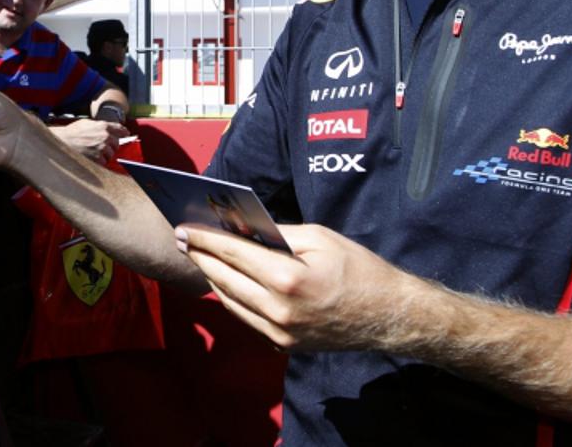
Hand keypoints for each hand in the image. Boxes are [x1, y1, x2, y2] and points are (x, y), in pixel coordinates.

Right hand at [51, 118, 127, 161]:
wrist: (62, 141)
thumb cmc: (71, 132)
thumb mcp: (86, 123)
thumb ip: (99, 125)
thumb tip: (107, 128)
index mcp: (103, 126)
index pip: (120, 129)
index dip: (123, 132)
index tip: (126, 134)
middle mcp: (105, 136)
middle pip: (116, 144)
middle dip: (111, 146)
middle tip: (101, 147)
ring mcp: (102, 147)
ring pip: (110, 154)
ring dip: (104, 155)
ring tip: (93, 153)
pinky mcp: (98, 158)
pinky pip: (104, 162)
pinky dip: (99, 162)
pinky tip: (91, 158)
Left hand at [175, 222, 422, 352]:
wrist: (387, 315)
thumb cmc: (358, 269)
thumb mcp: (320, 237)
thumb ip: (278, 233)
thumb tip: (242, 227)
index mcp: (287, 279)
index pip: (233, 254)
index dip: (205, 239)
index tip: (184, 228)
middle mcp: (278, 310)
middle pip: (224, 279)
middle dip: (201, 257)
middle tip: (183, 240)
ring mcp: (279, 333)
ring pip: (230, 302)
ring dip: (212, 278)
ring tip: (200, 258)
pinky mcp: (283, 345)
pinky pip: (247, 318)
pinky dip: (231, 298)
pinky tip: (224, 281)